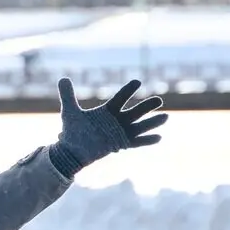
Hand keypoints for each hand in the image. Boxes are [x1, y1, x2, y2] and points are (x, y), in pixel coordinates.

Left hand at [51, 78, 166, 175]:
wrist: (71, 151)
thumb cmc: (72, 131)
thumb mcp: (70, 112)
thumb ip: (68, 95)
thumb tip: (63, 78)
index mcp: (107, 111)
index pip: (120, 98)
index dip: (128, 90)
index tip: (138, 82)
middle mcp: (116, 121)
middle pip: (135, 111)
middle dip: (147, 106)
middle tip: (159, 100)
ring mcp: (119, 133)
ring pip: (139, 126)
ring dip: (152, 123)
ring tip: (166, 117)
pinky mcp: (119, 144)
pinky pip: (136, 142)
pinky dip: (147, 140)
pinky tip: (159, 137)